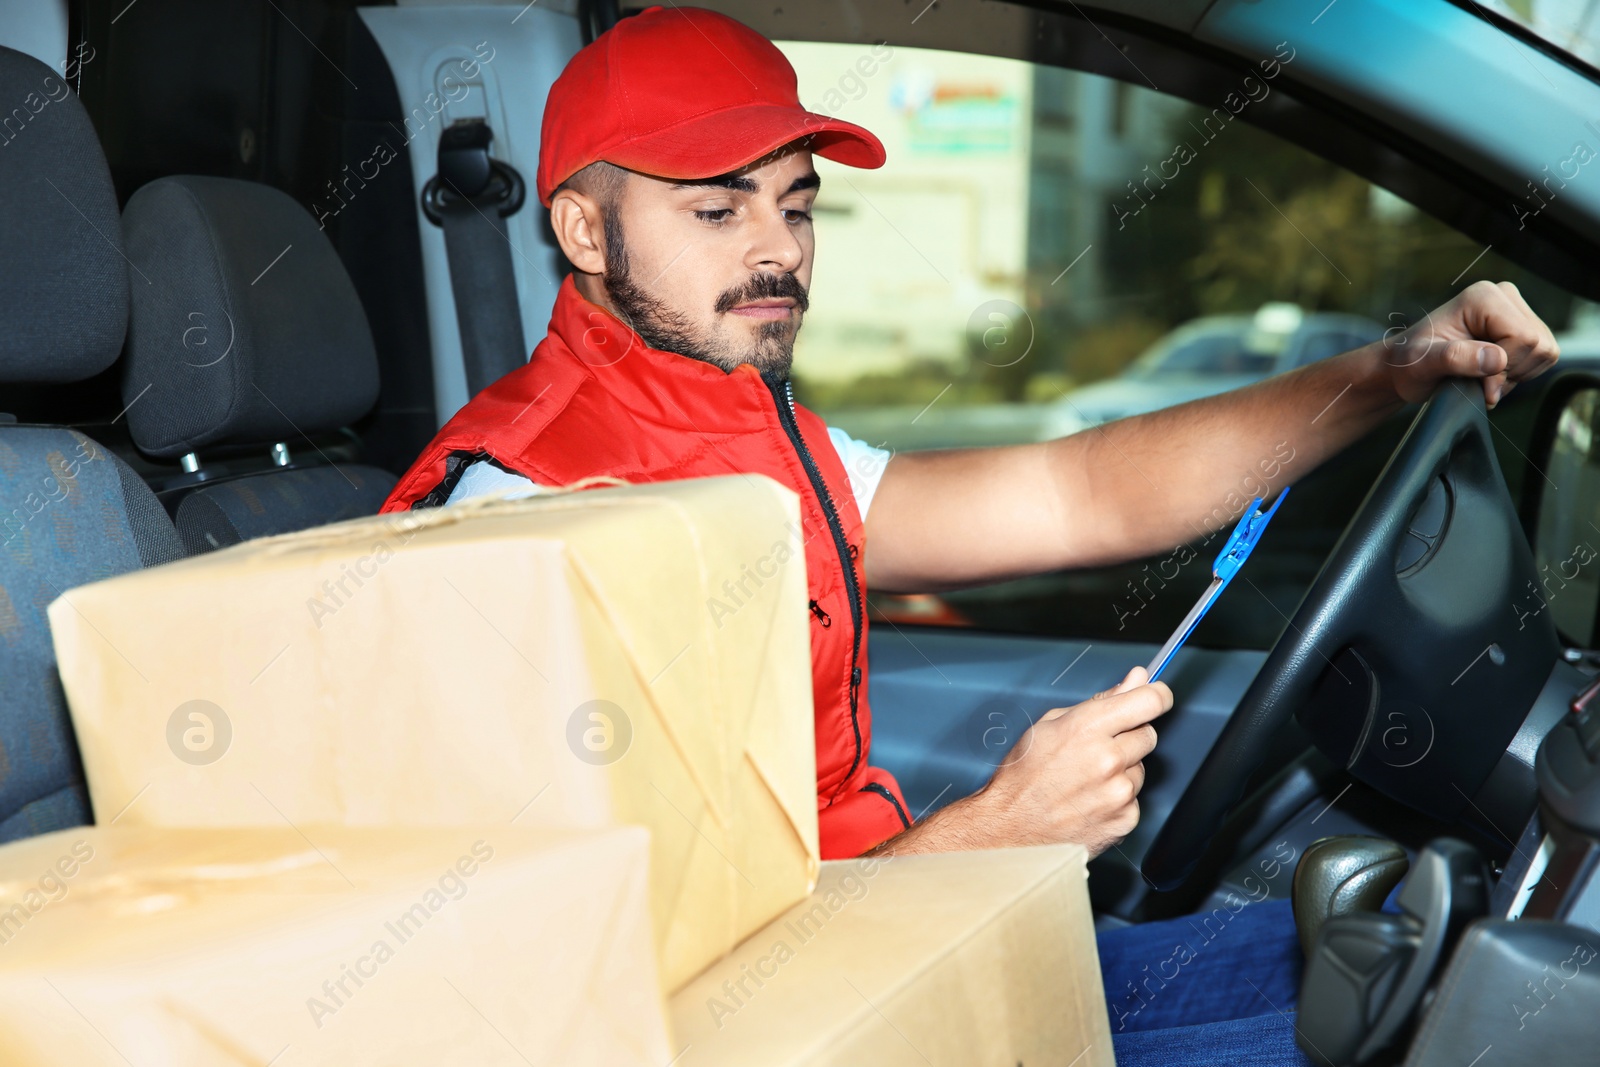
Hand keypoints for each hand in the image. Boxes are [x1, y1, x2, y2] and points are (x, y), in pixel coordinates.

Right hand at [864, 666, 1171, 857]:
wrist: (1010, 828)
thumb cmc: (1023, 776)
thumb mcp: (1051, 724)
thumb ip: (1101, 700)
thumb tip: (1135, 680)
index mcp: (1088, 728)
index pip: (1149, 700)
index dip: (1156, 695)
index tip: (1155, 695)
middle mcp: (1108, 759)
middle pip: (1148, 734)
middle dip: (1129, 736)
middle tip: (1098, 748)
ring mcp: (1119, 793)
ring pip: (1140, 768)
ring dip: (1122, 770)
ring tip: (1086, 780)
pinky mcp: (1125, 819)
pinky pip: (1134, 798)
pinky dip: (1118, 798)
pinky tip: (1090, 800)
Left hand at [1381, 280, 1558, 407]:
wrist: (1405, 367)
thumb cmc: (1409, 363)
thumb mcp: (1422, 364)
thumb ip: (1456, 358)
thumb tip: (1495, 359)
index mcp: (1483, 297)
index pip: (1524, 338)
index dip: (1505, 367)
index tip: (1476, 379)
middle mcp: (1503, 297)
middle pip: (1539, 345)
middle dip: (1510, 373)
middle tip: (1477, 379)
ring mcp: (1515, 311)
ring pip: (1545, 352)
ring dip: (1515, 375)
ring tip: (1481, 376)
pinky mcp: (1521, 327)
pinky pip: (1542, 356)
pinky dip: (1519, 373)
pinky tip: (1491, 373)